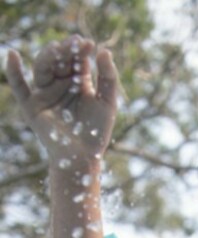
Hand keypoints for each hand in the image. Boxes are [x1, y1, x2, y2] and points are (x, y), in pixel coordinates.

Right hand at [6, 35, 118, 169]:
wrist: (82, 157)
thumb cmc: (96, 131)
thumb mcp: (107, 102)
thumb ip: (108, 78)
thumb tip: (103, 50)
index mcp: (78, 81)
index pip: (77, 60)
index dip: (81, 51)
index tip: (89, 44)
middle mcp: (60, 84)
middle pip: (59, 61)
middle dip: (66, 51)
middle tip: (75, 44)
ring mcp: (44, 93)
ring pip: (42, 68)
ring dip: (48, 56)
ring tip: (56, 50)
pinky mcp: (32, 106)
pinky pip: (19, 86)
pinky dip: (13, 71)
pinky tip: (12, 55)